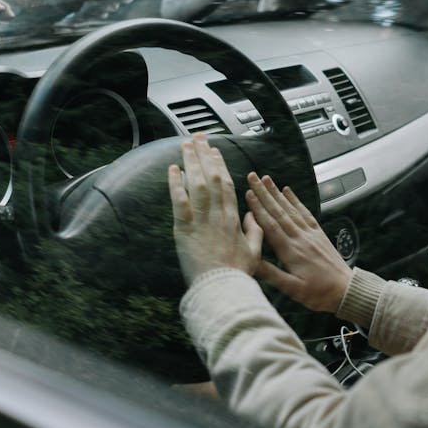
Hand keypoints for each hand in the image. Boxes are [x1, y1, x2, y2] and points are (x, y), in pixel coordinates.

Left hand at [168, 133, 263, 284]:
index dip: (220, 165)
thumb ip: (255, 232)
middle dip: (204, 155)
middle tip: (198, 137)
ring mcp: (202, 220)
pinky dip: (176, 184)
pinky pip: (180, 201)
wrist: (222, 289)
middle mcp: (218, 214)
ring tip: (185, 145)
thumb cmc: (237, 275)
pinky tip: (172, 169)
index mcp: (234, 219)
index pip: (227, 184)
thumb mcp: (254, 253)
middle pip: (212, 177)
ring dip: (191, 162)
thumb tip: (254, 217)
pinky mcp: (185, 229)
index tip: (215, 151)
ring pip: (196, 184)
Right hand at [245, 172, 350, 312]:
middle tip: (253, 177)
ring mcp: (311, 234)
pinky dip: (296, 200)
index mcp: (291, 251)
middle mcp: (300, 238)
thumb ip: (271, 274)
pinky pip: (305, 213)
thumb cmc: (319, 293)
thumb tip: (251, 260)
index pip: (271, 225)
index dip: (258, 208)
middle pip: (279, 211)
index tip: (248, 193)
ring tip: (267, 179)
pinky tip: (289, 191)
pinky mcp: (319, 234)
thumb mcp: (292, 289)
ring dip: (277, 193)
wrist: (346, 291)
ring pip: (291, 209)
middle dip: (264, 193)